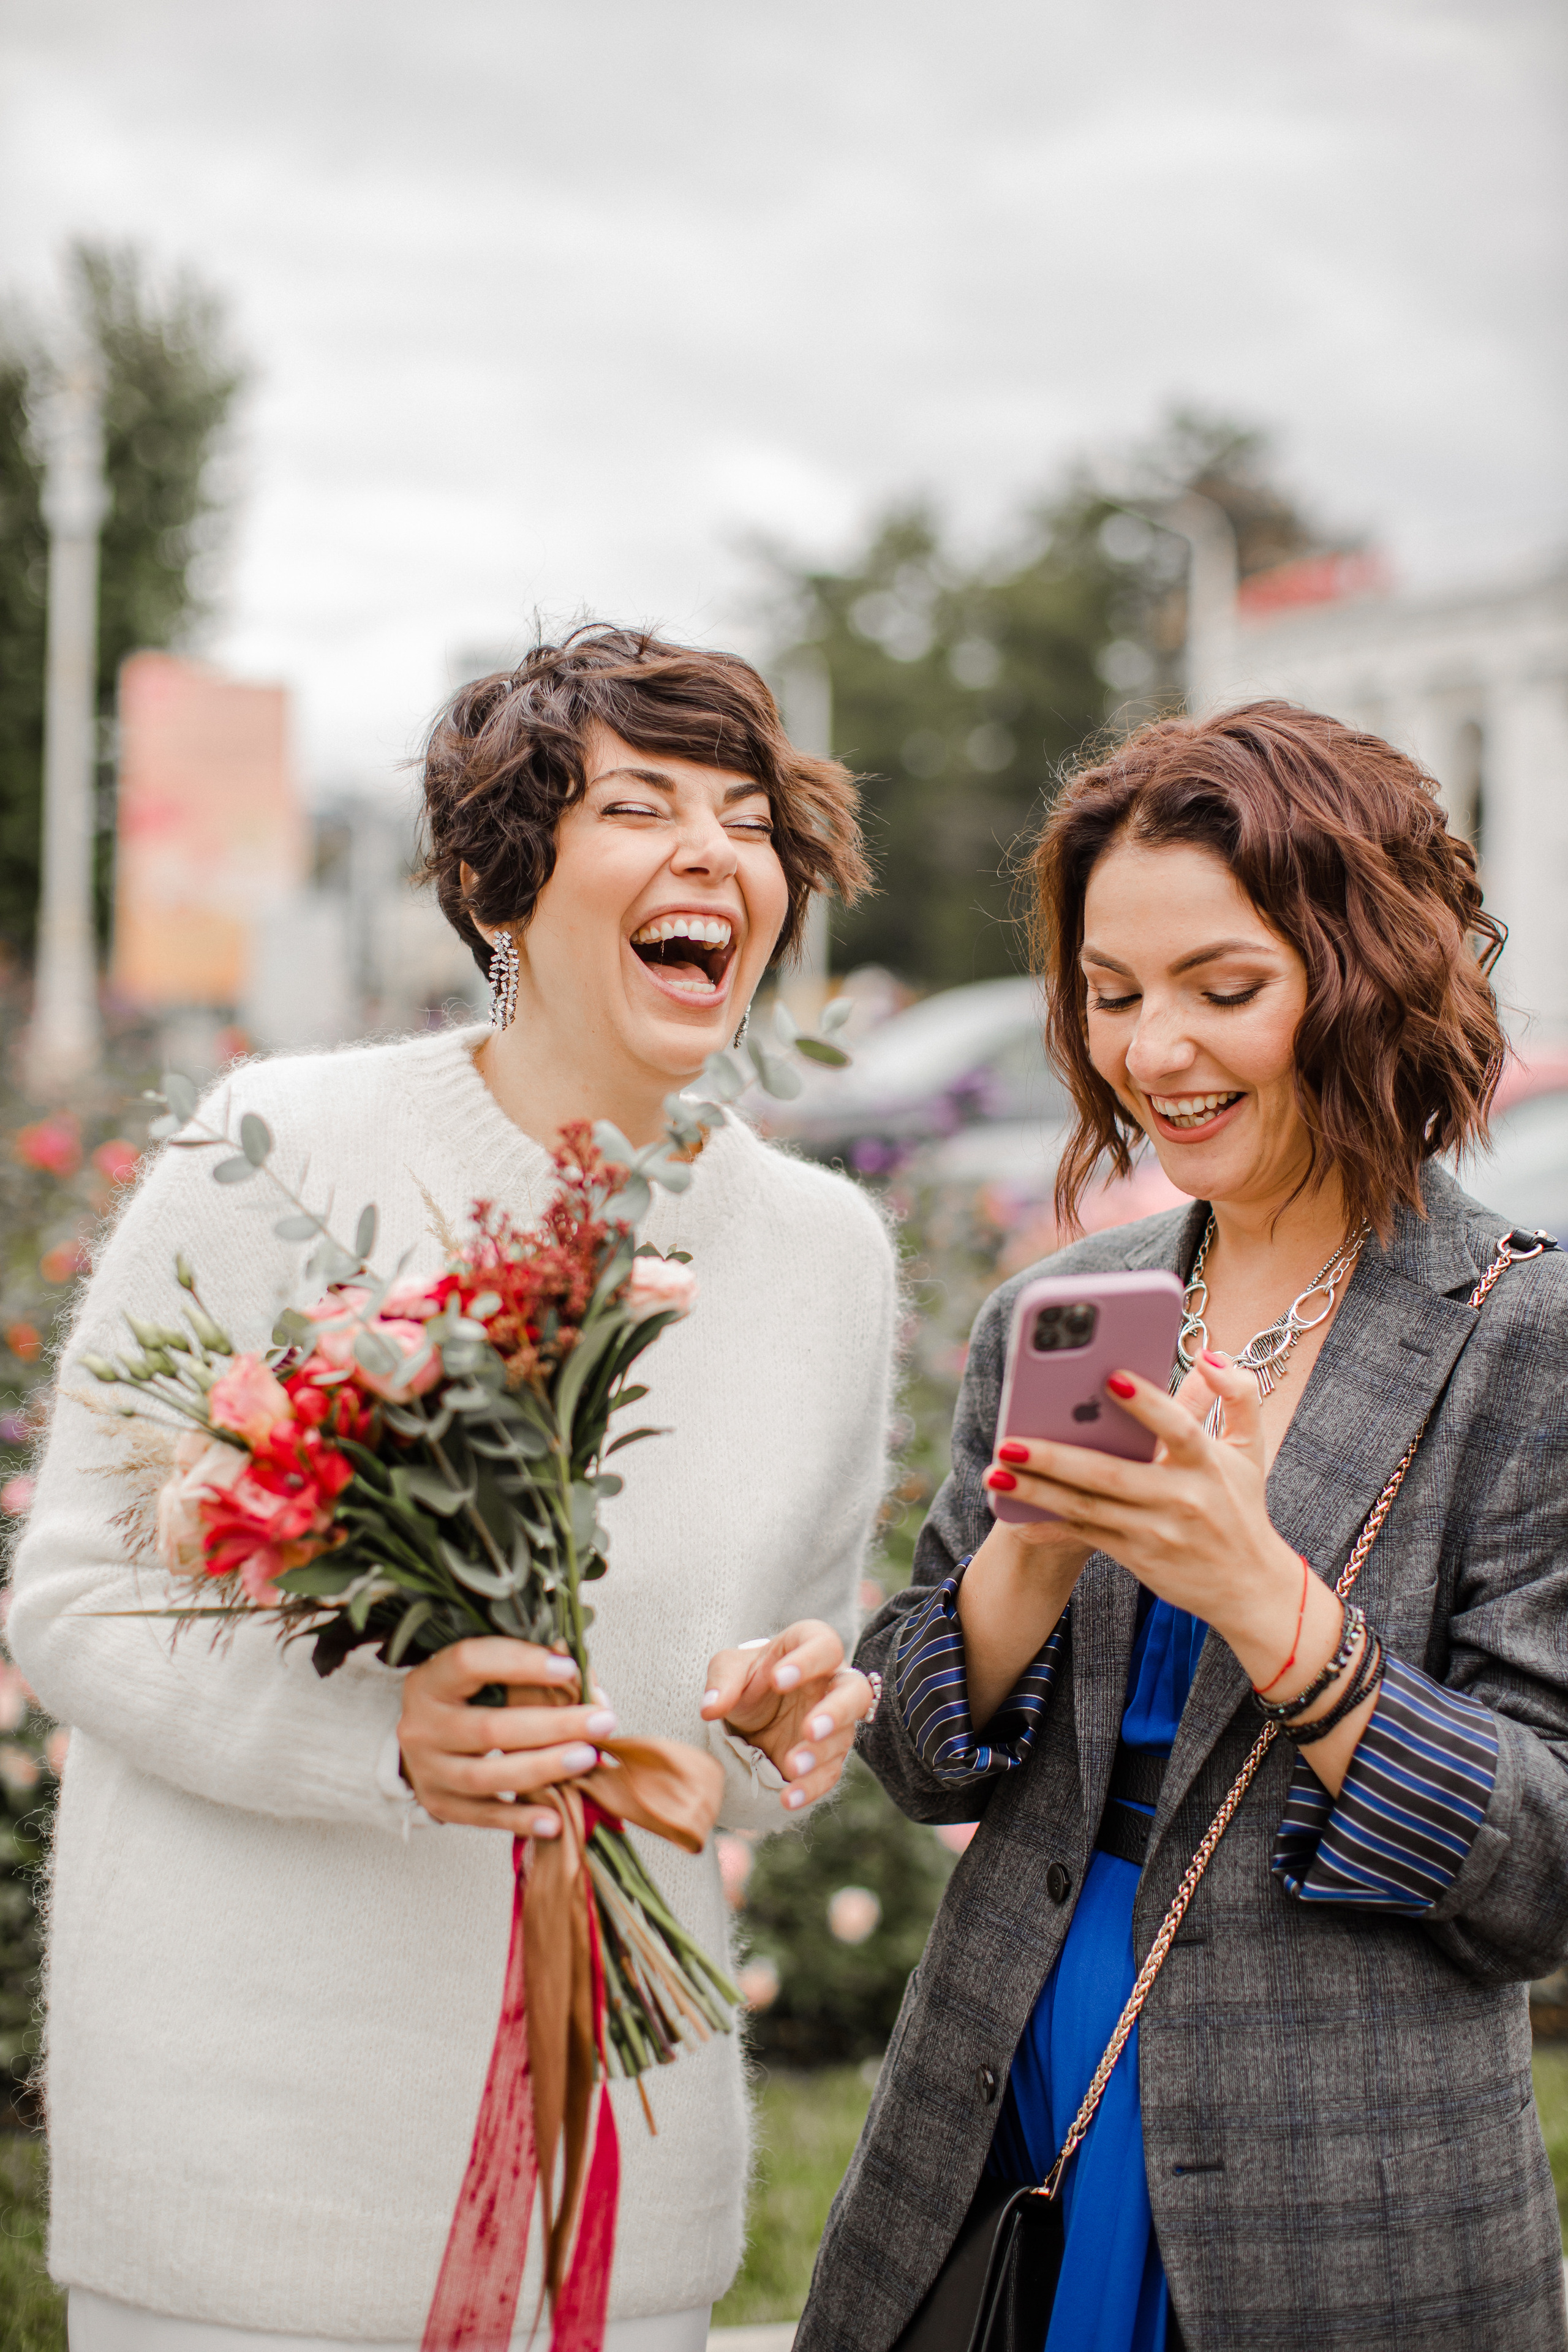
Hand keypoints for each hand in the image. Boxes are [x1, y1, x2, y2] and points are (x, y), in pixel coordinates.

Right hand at [397, 1637, 617, 1831]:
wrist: (425, 1739)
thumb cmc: (468, 1697)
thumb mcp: (487, 1673)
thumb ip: (537, 1672)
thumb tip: (590, 1687)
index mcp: (430, 1680)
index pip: (469, 1662)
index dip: (520, 1664)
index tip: (569, 1669)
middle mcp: (421, 1725)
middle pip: (487, 1729)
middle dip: (552, 1726)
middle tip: (600, 1723)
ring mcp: (426, 1769)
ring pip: (484, 1776)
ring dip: (542, 1769)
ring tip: (586, 1760)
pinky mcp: (438, 1803)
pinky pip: (481, 1816)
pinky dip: (519, 1818)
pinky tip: (553, 1818)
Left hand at [700, 1620, 872, 1811]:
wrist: (754, 1713)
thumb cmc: (747, 1679)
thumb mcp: (729, 1668)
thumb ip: (722, 1682)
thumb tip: (710, 1708)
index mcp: (811, 1648)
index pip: (824, 1645)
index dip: (807, 1661)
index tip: (777, 1679)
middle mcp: (831, 1684)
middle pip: (855, 1692)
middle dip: (836, 1712)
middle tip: (808, 1729)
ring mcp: (835, 1723)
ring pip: (843, 1737)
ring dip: (819, 1754)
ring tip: (792, 1766)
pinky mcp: (828, 1757)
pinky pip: (829, 1773)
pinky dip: (810, 1787)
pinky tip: (789, 1798)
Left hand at [982, 1354, 1304, 1677]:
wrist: (1249, 1588)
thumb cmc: (1242, 1507)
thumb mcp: (1251, 1449)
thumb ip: (1240, 1393)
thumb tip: (1211, 1355)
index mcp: (1207, 1463)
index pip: (1178, 1428)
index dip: (1147, 1403)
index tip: (1110, 1376)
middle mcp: (1180, 1498)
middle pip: (1110, 1473)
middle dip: (1055, 1456)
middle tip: (1007, 1438)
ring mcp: (1155, 1531)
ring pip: (1087, 1507)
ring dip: (1037, 1490)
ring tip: (995, 1471)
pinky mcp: (1136, 1556)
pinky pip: (1085, 1537)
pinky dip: (1049, 1529)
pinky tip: (1014, 1519)